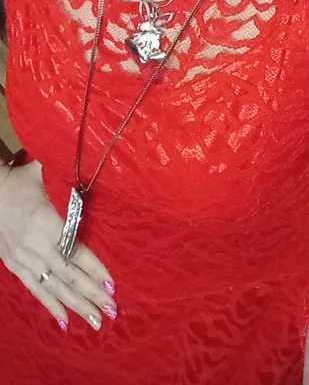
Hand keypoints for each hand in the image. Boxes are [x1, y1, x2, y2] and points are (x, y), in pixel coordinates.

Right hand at [0, 160, 116, 330]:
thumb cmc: (20, 181)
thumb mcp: (44, 175)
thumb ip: (68, 180)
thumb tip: (92, 170)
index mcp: (46, 221)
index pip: (75, 250)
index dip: (94, 269)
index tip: (111, 285)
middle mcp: (36, 244)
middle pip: (68, 274)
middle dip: (91, 294)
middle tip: (111, 310)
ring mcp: (24, 258)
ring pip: (54, 286)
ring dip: (76, 305)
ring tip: (95, 320)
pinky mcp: (14, 265)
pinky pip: (34, 289)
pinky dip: (50, 305)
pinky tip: (65, 321)